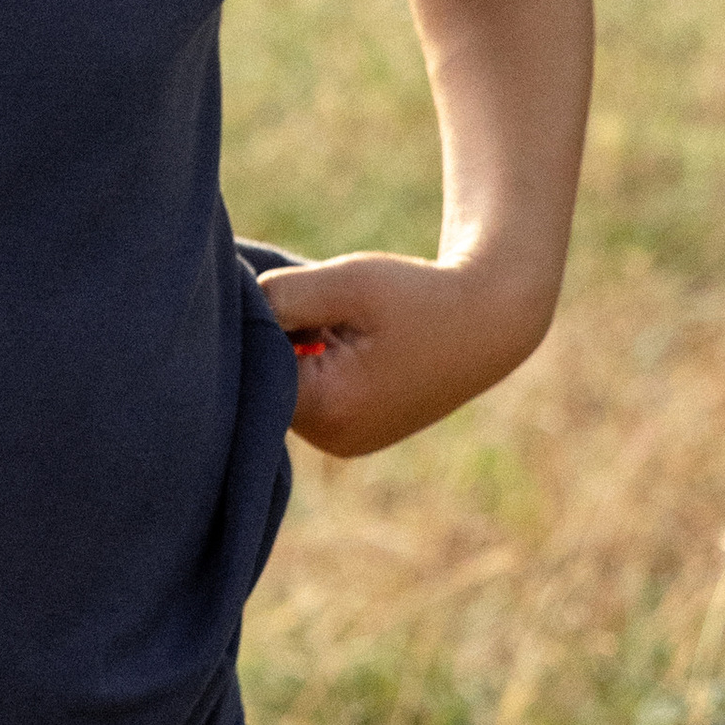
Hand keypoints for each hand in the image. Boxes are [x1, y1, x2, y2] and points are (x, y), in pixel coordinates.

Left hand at [257, 253, 553, 460]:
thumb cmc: (420, 296)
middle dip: (278, 338)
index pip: (255, 369)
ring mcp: (344, 442)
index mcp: (330, 408)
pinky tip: (348, 337)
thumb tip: (233, 305)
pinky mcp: (353, 434)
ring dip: (297, 350)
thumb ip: (283, 294)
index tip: (278, 291)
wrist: (490, 321)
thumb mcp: (347, 282)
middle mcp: (333, 439)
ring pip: (288, 389)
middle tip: (319, 305)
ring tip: (344, 321)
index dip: (255, 325)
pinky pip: (311, 397)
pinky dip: (315, 364)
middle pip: (268, 384)